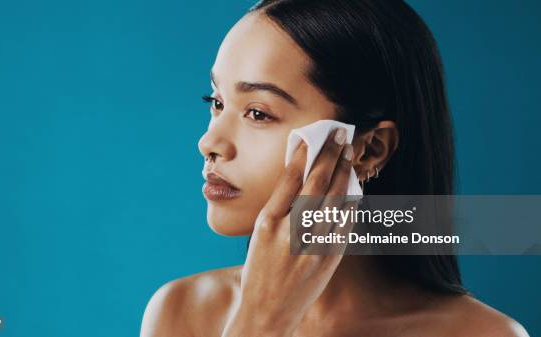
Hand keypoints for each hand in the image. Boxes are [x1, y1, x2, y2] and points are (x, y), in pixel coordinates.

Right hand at [221, 127, 359, 336]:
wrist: (268, 311)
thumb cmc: (259, 270)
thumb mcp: (259, 235)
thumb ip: (278, 207)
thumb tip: (299, 176)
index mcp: (268, 223)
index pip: (290, 180)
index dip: (304, 155)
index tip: (312, 136)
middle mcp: (290, 233)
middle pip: (315, 185)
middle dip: (329, 156)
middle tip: (339, 135)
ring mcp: (313, 247)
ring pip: (334, 201)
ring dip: (343, 173)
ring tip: (349, 153)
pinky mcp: (329, 259)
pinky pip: (344, 224)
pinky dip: (350, 202)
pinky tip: (353, 186)